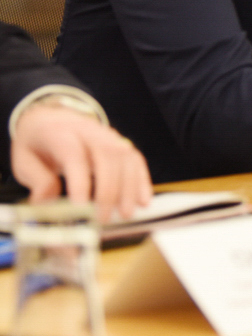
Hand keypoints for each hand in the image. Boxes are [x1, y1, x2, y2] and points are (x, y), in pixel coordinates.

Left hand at [11, 103, 151, 223]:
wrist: (50, 117)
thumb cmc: (37, 143)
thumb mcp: (23, 160)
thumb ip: (36, 180)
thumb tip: (47, 202)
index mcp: (60, 134)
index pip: (74, 155)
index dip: (80, 180)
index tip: (81, 205)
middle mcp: (88, 131)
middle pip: (106, 156)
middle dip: (109, 189)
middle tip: (104, 218)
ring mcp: (108, 135)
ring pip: (126, 157)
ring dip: (129, 187)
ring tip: (125, 213)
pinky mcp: (120, 142)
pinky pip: (136, 159)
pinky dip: (142, 180)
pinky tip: (143, 199)